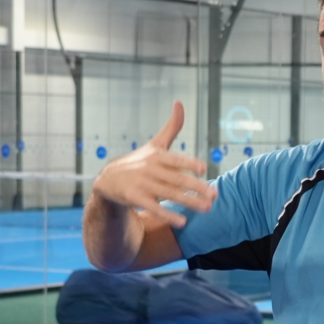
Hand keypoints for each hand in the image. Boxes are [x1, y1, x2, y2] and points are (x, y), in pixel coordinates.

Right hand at [91, 101, 215, 227]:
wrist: (108, 180)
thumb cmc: (140, 161)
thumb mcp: (155, 144)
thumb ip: (172, 127)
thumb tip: (179, 102)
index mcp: (157, 155)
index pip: (175, 159)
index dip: (189, 164)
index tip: (204, 169)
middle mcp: (150, 169)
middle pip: (177, 179)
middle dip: (196, 187)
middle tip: (214, 195)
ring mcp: (142, 184)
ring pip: (169, 194)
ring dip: (189, 202)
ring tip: (207, 208)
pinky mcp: (135, 198)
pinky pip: (154, 208)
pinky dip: (168, 215)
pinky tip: (182, 222)